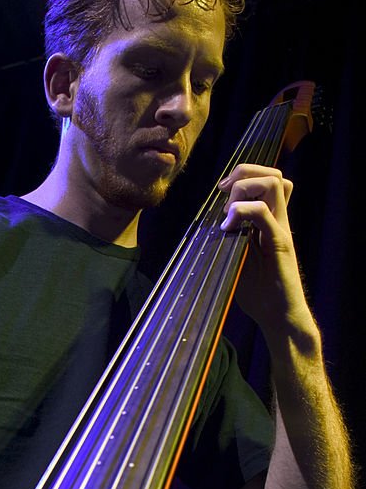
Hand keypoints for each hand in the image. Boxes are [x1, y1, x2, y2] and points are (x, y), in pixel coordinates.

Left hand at [219, 164, 313, 340]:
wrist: (279, 316)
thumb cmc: (259, 292)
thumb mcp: (237, 258)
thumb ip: (230, 239)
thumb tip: (206, 228)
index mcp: (270, 221)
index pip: (268, 180)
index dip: (244, 175)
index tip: (221, 192)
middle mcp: (279, 220)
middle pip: (273, 174)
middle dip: (244, 173)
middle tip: (224, 193)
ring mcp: (281, 229)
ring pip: (274, 184)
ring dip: (245, 189)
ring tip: (229, 213)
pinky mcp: (280, 243)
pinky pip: (264, 212)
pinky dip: (242, 212)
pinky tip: (227, 229)